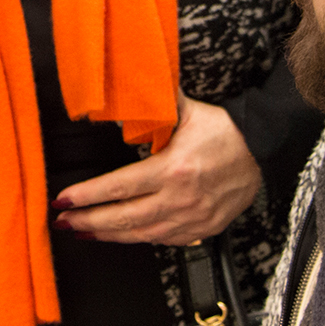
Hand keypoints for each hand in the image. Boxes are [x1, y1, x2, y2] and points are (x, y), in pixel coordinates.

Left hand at [52, 97, 260, 244]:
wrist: (261, 149)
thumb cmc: (224, 130)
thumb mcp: (187, 111)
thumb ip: (154, 103)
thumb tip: (127, 85)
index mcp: (173, 170)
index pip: (118, 188)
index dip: (87, 197)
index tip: (63, 200)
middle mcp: (180, 199)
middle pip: (123, 218)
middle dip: (88, 221)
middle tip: (63, 222)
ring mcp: (192, 218)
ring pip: (141, 235)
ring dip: (108, 235)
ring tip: (83, 231)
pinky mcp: (202, 229)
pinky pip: (163, 240)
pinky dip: (137, 239)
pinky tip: (120, 235)